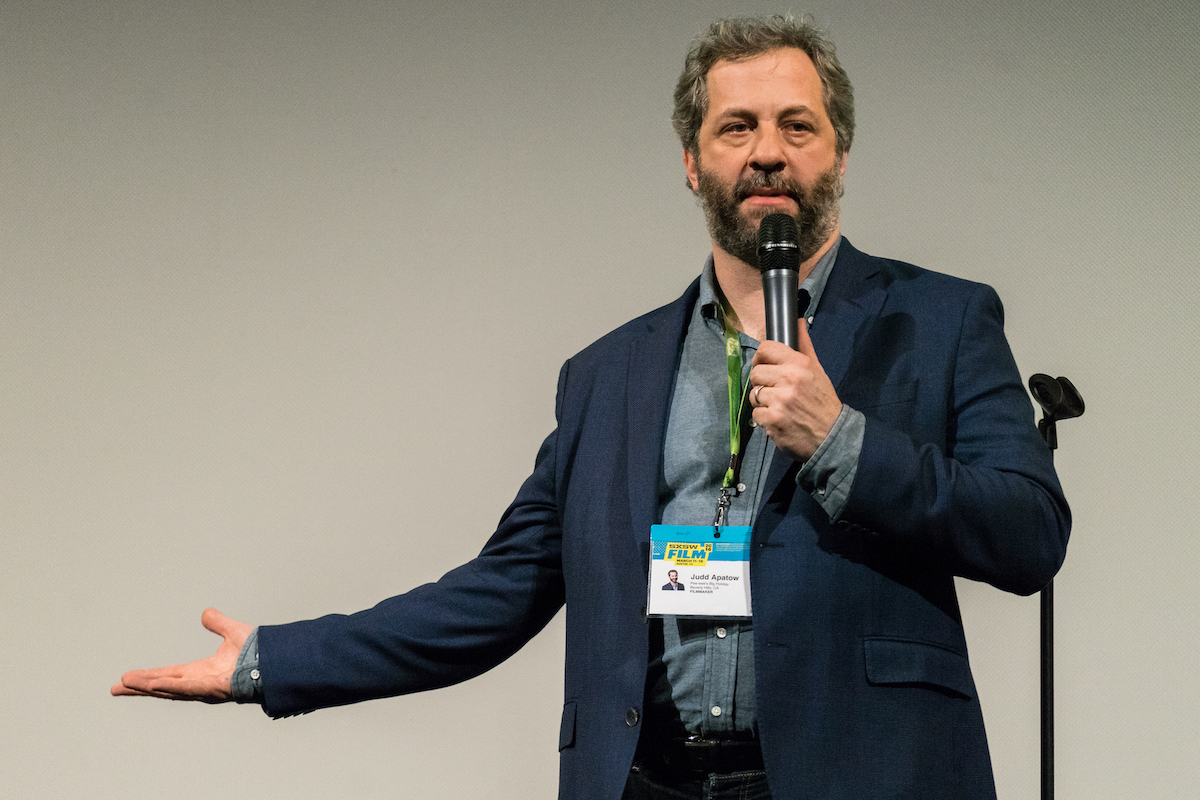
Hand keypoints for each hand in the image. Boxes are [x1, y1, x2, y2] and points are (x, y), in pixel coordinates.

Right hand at [111, 608, 250, 702]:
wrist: (275, 661)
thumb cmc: (258, 653)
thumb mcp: (232, 632)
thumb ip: (218, 623)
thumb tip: (206, 613)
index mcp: (200, 672)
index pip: (167, 675)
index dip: (147, 677)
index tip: (127, 678)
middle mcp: (199, 683)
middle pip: (162, 686)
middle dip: (140, 687)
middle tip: (115, 688)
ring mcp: (205, 688)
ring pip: (170, 689)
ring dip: (148, 686)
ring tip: (126, 684)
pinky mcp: (213, 688)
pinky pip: (188, 688)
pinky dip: (171, 686)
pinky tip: (154, 684)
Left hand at [749, 318, 841, 462]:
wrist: (832, 435)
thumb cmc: (822, 401)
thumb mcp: (817, 370)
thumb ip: (804, 346)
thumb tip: (798, 322)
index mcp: (799, 364)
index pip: (766, 349)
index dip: (761, 358)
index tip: (764, 365)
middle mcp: (788, 379)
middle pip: (755, 373)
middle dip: (762, 383)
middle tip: (775, 391)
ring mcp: (779, 401)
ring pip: (754, 395)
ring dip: (763, 402)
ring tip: (779, 406)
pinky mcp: (772, 420)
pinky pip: (756, 414)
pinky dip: (764, 419)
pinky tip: (779, 419)